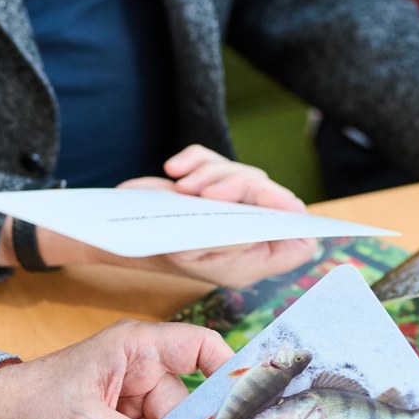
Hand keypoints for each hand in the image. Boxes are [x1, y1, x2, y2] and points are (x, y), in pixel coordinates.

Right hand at [121, 145, 316, 285]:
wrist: (119, 231)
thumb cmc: (154, 250)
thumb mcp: (190, 252)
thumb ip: (227, 241)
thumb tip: (259, 229)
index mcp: (252, 260)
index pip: (299, 242)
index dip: (292, 219)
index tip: (272, 203)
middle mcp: (248, 234)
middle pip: (274, 198)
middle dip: (240, 186)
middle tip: (206, 193)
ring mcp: (231, 207)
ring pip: (246, 174)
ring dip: (212, 172)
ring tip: (182, 187)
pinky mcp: (211, 184)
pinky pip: (217, 159)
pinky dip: (196, 159)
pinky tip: (174, 170)